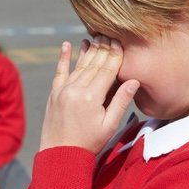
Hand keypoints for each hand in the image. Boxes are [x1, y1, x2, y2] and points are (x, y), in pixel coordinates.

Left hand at [40, 36, 139, 153]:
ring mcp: (63, 90)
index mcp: (92, 97)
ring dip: (88, 50)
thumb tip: (134, 80)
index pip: (107, 70)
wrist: (60, 155)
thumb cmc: (89, 143)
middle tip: (110, 33)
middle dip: (104, 48)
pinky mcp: (54, 94)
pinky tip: (66, 45)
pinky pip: (59, 72)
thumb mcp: (109, 125)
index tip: (121, 41)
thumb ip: (121, 101)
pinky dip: (63, 58)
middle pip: (94, 64)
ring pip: (79, 65)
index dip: (115, 55)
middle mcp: (76, 90)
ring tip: (95, 36)